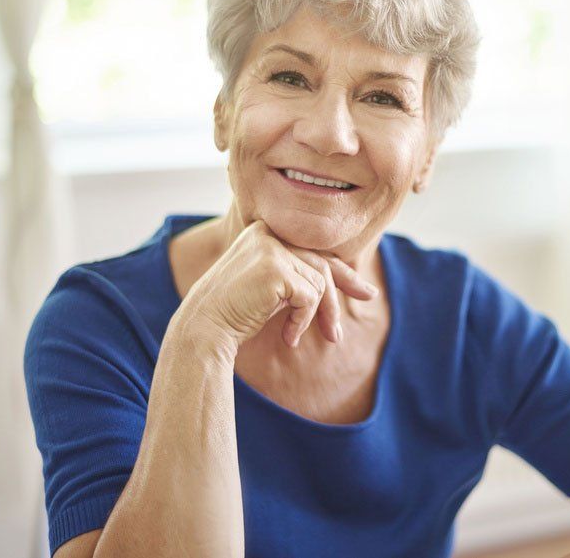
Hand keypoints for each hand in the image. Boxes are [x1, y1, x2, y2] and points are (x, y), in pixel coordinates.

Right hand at [174, 219, 378, 354]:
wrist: (204, 327)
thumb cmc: (235, 312)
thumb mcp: (272, 287)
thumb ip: (300, 275)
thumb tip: (345, 279)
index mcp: (266, 232)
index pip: (315, 251)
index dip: (344, 274)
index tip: (366, 293)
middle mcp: (269, 233)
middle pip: (321, 265)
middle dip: (336, 302)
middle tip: (337, 335)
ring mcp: (271, 248)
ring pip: (319, 283)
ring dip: (313, 317)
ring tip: (294, 337)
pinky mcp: (275, 268)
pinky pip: (310, 297)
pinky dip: (303, 321)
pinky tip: (287, 337)